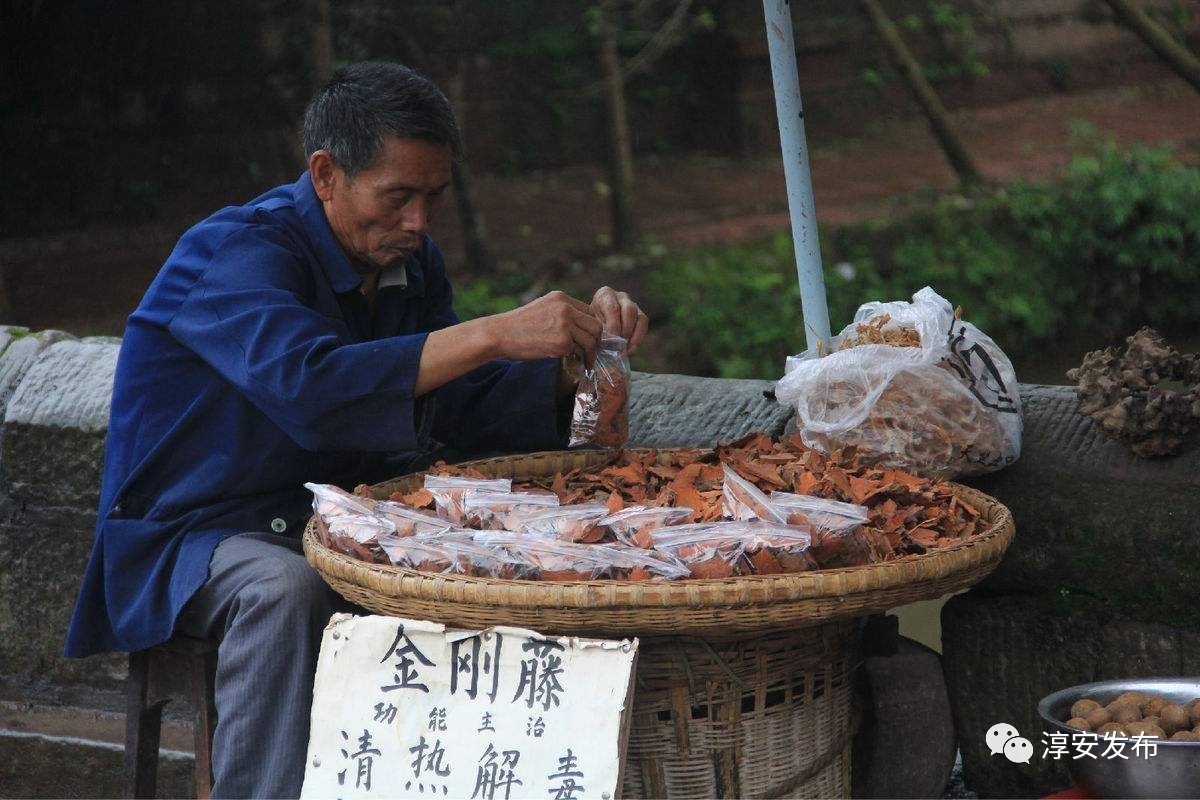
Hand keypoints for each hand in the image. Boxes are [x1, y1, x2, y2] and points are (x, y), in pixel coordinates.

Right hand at [487, 290, 602, 362]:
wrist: (498, 334)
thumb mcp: (541, 308)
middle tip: (593, 352)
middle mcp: (565, 308)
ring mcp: (564, 324)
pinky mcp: (561, 342)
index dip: (591, 327)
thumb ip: (561, 313)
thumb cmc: (517, 326)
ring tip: (587, 361)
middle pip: (595, 325)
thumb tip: (581, 328)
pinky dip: (575, 358)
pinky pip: (576, 351)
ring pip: (591, 339)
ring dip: (591, 353)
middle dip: (597, 341)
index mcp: (561, 298)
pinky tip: (571, 362)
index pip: (589, 311)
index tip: (590, 339)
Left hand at [589, 286, 648, 354]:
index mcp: (605, 295)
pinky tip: (631, 350)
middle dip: (626, 329)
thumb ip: (598, 331)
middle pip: (629, 310)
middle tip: (620, 345)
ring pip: (640, 317)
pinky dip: (638, 339)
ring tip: (627, 350)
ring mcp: (633, 305)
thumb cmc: (590, 325)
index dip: (613, 325)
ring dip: (634, 336)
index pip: (612, 308)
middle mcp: (621, 297)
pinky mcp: (640, 316)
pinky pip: (644, 326)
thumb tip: (607, 343)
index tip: (611, 340)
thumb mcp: (590, 325)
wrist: (594, 325)